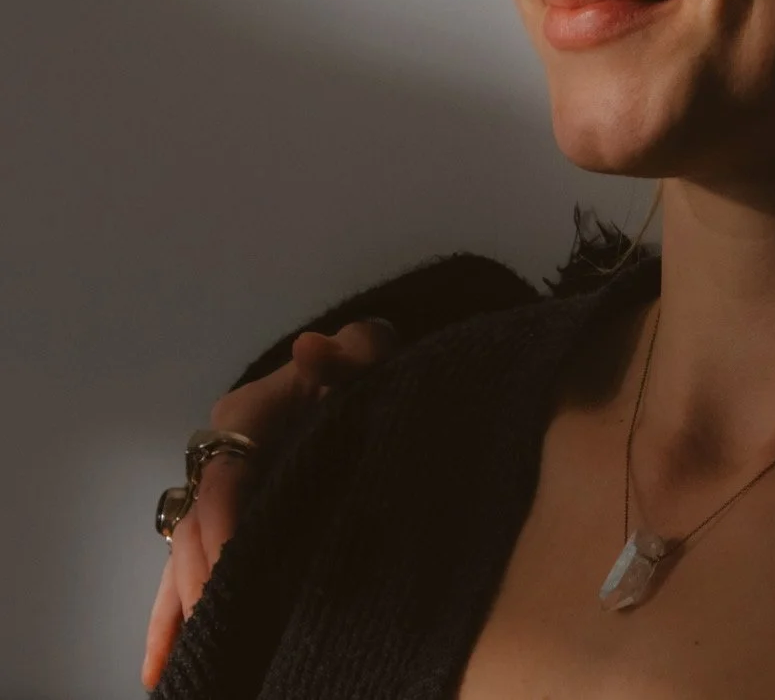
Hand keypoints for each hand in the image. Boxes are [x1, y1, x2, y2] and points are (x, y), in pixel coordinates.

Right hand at [141, 320, 396, 689]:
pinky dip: (172, 616)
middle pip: (195, 527)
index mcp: (246, 417)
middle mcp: (219, 456)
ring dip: (177, 612)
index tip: (237, 570)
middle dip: (200, 582)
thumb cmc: (361, 367)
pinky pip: (189, 567)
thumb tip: (313, 350)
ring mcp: (217, 490)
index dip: (227, 525)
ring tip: (173, 673)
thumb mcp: (367, 353)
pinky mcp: (223, 519)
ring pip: (182, 554)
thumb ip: (352, 351)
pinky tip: (162, 669)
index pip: (224, 478)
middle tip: (217, 633)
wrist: (352, 372)